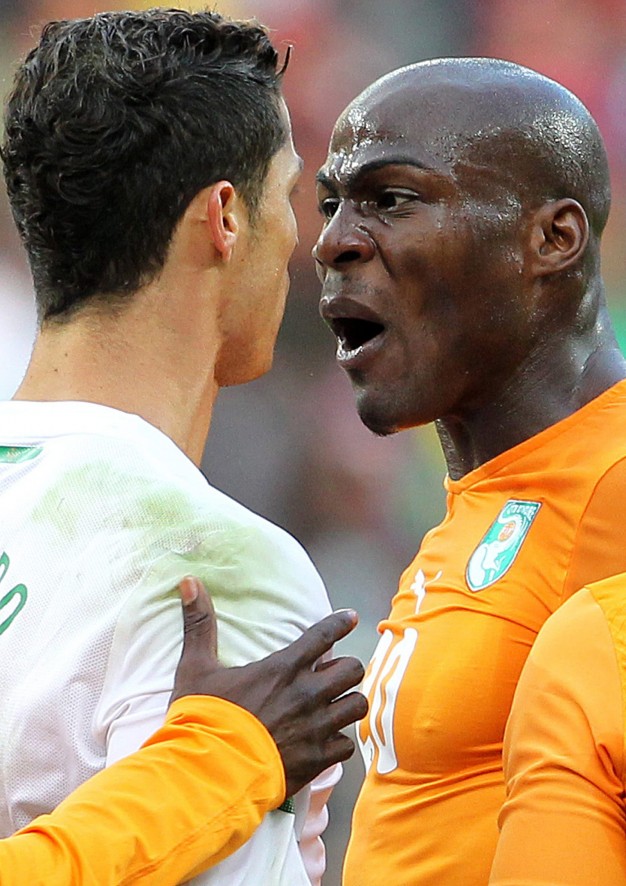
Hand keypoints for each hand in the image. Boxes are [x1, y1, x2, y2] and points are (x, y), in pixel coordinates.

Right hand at [171, 577, 367, 796]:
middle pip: (353, 669)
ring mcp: (315, 728)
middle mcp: (306, 694)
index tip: (351, 618)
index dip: (340, 623)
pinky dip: (339, 743)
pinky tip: (326, 742)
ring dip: (348, 704)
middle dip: (347, 669)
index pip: (323, 635)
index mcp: (282, 668)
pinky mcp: (316, 760)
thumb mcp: (195, 667)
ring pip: (357, 705)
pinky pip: (346, 747)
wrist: (208, 773)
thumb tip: (189, 581)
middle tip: (333, 675)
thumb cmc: (202, 718)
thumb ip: (198, 624)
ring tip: (336, 705)